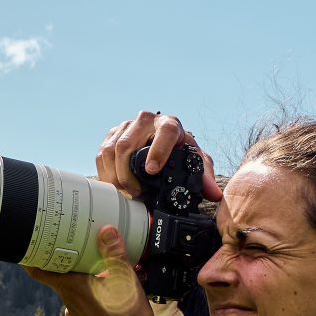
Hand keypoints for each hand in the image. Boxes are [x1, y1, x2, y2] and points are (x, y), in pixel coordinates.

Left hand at [25, 226, 156, 315]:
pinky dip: (84, 288)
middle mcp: (69, 299)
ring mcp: (76, 312)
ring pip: (67, 286)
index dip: (29, 255)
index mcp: (72, 286)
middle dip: (56, 258)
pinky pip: (80, 298)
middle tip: (59, 240)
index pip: (38, 270)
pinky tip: (99, 283)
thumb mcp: (125, 282)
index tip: (29, 241)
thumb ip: (115, 255)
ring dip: (71, 273)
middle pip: (53, 274)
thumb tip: (106, 231)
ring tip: (82, 257)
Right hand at [96, 110, 222, 202]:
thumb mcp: (195, 164)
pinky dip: (106, 172)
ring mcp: (126, 126)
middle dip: (128, 174)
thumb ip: (205, 178)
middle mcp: (146, 120)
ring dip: (115, 176)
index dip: (157, 151)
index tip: (152, 171)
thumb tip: (213, 193)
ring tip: (126, 192)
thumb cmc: (180, 154)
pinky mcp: (112, 135)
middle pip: (127, 144)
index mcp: (170, 125)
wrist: (163, 144)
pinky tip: (114, 185)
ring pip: (111, 150)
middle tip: (136, 194)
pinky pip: (102, 153)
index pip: (165, 132)